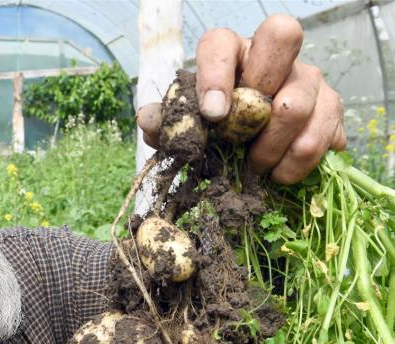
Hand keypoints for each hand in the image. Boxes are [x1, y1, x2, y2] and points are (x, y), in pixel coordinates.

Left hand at [137, 14, 345, 184]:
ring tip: (256, 169)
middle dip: (257, 92)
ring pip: (299, 102)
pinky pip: (324, 135)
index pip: (221, 42)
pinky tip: (280, 174)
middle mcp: (274, 58)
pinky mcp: (330, 111)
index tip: (213, 115)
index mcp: (231, 53)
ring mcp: (308, 80)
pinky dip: (298, 164)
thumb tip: (147, 119)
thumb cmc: (216, 131)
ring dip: (272, 147)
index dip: (216, 75)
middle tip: (241, 138)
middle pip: (282, 35)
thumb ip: (168, 121)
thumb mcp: (187, 128)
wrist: (251, 152)